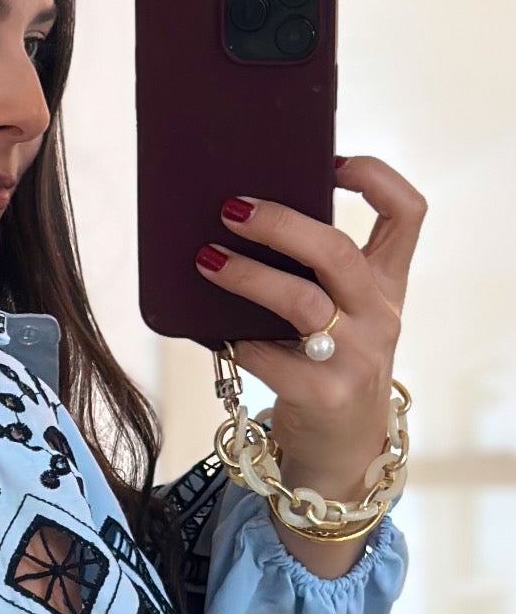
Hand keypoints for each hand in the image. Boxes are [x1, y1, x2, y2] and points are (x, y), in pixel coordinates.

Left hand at [195, 155, 427, 576]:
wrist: (341, 453)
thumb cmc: (329, 370)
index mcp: (387, 286)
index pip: (408, 214)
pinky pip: (268, 356)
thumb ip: (315, 277)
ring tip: (205, 260)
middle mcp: (380, 317)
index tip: (331, 160)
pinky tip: (209, 329)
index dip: (375, 177)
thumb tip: (237, 221)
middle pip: (338, 251)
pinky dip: (234, 340)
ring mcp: (356, 358)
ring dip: (247, 276)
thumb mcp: (342, 319)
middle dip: (281, 224)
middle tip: (233, 209)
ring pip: (301, 302)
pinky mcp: (323, 395)